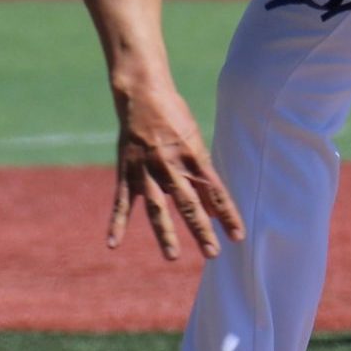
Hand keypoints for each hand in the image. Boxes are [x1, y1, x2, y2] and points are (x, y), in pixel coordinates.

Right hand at [108, 85, 244, 260]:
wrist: (144, 94)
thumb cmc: (175, 119)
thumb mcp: (196, 145)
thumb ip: (204, 179)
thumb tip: (215, 212)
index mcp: (194, 158)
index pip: (216, 192)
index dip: (228, 215)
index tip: (238, 237)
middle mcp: (172, 166)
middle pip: (189, 203)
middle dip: (201, 228)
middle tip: (212, 252)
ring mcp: (147, 170)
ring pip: (157, 207)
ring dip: (165, 232)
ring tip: (173, 256)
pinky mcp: (127, 171)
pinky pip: (122, 201)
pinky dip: (116, 223)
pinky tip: (113, 244)